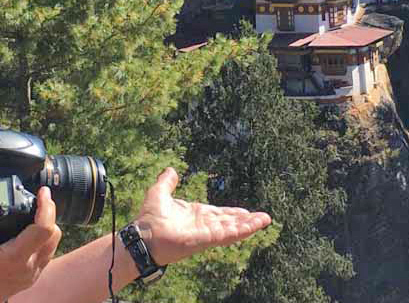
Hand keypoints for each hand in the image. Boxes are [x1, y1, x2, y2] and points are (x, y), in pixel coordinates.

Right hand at [0, 180, 61, 302]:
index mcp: (13, 258)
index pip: (43, 229)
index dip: (46, 206)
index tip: (43, 192)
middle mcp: (28, 267)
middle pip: (54, 233)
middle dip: (48, 212)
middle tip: (38, 198)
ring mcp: (32, 274)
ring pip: (54, 243)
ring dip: (47, 224)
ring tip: (35, 211)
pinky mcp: (33, 276)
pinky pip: (48, 252)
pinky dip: (43, 237)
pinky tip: (29, 229)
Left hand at [134, 168, 270, 266]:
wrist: (143, 235)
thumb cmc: (149, 218)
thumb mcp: (159, 192)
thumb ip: (167, 182)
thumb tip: (171, 170)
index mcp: (195, 214)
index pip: (219, 213)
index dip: (233, 213)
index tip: (246, 212)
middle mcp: (203, 225)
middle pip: (230, 221)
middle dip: (246, 220)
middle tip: (263, 217)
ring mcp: (206, 233)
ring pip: (233, 228)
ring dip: (249, 224)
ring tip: (265, 220)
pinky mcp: (207, 238)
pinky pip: (228, 234)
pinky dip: (242, 230)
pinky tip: (254, 225)